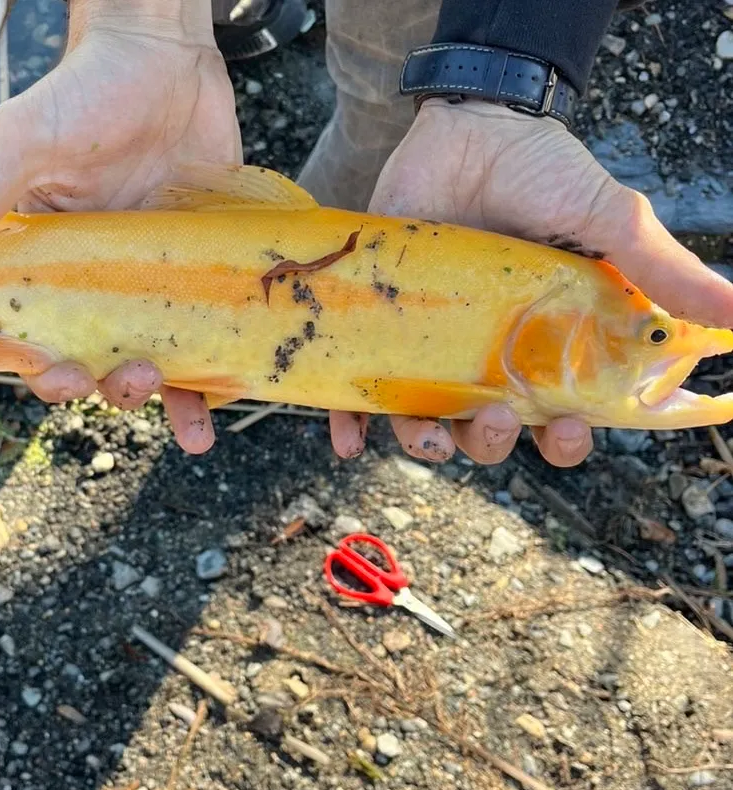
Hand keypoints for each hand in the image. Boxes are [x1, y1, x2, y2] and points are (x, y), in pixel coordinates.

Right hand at [0, 7, 241, 453]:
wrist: (167, 56)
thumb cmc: (86, 94)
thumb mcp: (27, 141)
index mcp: (46, 271)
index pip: (33, 341)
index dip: (41, 372)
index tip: (54, 375)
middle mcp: (99, 290)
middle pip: (99, 365)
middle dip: (111, 388)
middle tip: (130, 376)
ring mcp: (155, 286)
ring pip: (157, 364)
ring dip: (170, 403)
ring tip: (191, 424)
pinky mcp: (203, 277)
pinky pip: (213, 338)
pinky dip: (223, 376)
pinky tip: (235, 400)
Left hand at [335, 98, 732, 466]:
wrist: (469, 127)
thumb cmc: (544, 175)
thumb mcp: (611, 224)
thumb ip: (661, 272)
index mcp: (545, 347)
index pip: (559, 417)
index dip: (565, 441)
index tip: (570, 434)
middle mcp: (485, 357)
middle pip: (489, 433)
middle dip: (493, 444)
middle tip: (498, 419)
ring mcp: (429, 346)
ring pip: (424, 424)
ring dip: (424, 446)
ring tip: (424, 435)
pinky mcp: (379, 329)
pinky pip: (359, 395)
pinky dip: (349, 424)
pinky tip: (346, 440)